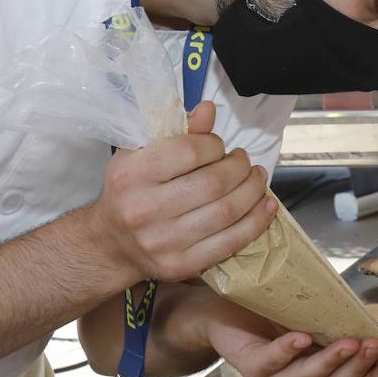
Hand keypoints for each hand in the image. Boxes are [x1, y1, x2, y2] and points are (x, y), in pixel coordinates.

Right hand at [92, 102, 276, 283]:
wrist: (111, 243)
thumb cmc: (130, 190)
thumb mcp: (140, 153)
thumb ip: (177, 132)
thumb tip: (209, 110)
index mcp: (132, 174)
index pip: (189, 151)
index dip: (214, 144)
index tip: (219, 146)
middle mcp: (144, 210)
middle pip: (213, 183)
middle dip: (240, 167)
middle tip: (244, 161)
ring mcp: (163, 242)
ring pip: (226, 212)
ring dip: (253, 191)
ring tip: (257, 178)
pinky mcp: (180, 266)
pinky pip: (230, 243)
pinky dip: (256, 222)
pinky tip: (266, 205)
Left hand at [203, 299, 377, 376]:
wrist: (222, 308)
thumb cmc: (271, 310)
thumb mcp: (314, 314)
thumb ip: (342, 321)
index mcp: (319, 370)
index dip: (375, 375)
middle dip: (358, 366)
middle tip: (375, 345)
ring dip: (330, 361)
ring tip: (350, 343)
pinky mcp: (251, 366)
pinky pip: (271, 361)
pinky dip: (287, 350)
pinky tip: (301, 338)